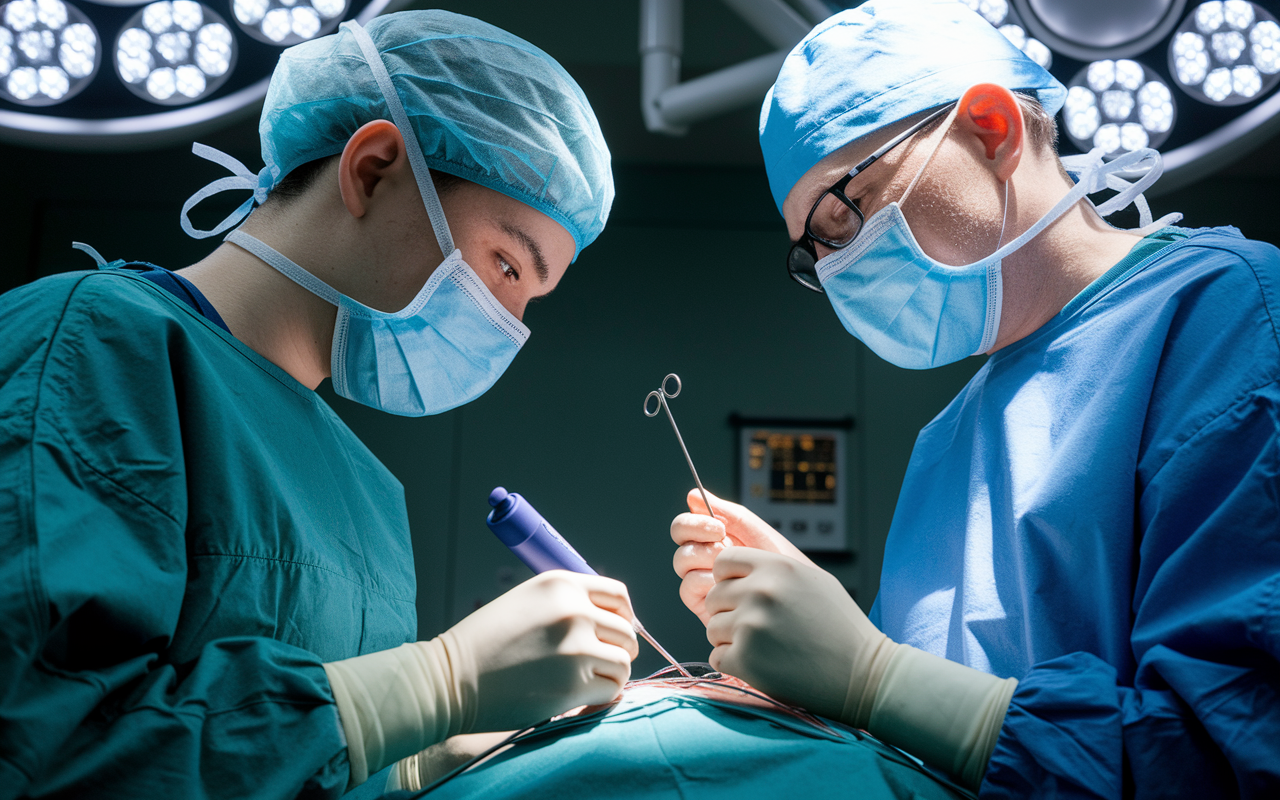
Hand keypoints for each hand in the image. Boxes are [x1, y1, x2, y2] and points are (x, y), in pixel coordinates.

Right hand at [445, 570, 638, 733]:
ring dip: (611, 676)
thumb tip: (616, 623)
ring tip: (586, 683)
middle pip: (627, 632)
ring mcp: (576, 648)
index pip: (619, 596)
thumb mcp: (529, 601)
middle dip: (618, 650)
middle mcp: (574, 611)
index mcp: (562, 584)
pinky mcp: (573, 685)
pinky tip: (580, 700)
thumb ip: (570, 603)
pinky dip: (601, 699)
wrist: (452, 679)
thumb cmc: (487, 642)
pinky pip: (611, 691)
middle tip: (598, 666)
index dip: (625, 617)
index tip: (616, 634)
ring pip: (623, 663)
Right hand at [670, 488, 814, 622]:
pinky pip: (688, 587)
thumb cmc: (780, 563)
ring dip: (706, 558)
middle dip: (699, 536)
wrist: (795, 596)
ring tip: (734, 565)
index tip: (719, 527)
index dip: (694, 522)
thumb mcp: (755, 532)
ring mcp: (702, 579)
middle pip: (679, 539)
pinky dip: (707, 582)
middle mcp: (704, 557)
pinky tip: (729, 585)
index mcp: (714, 538)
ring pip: (682, 561)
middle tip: (724, 542)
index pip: (686, 524)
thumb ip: (726, 512)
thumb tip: (692, 495)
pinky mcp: (702, 603)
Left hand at [704, 548, 889, 723]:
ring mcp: (750, 625)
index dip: (729, 579)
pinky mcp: (745, 659)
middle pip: (713, 596)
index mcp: (777, 567)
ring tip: (765, 647)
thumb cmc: (840, 627)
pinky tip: (763, 664)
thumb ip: (774, 567)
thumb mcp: (813, 580)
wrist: (863, 675)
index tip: (743, 595)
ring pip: (713, 627)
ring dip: (731, 639)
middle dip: (729, 612)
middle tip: (759, 628)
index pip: (723, 562)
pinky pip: (717, 656)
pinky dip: (734, 663)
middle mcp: (760, 592)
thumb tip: (737, 561)